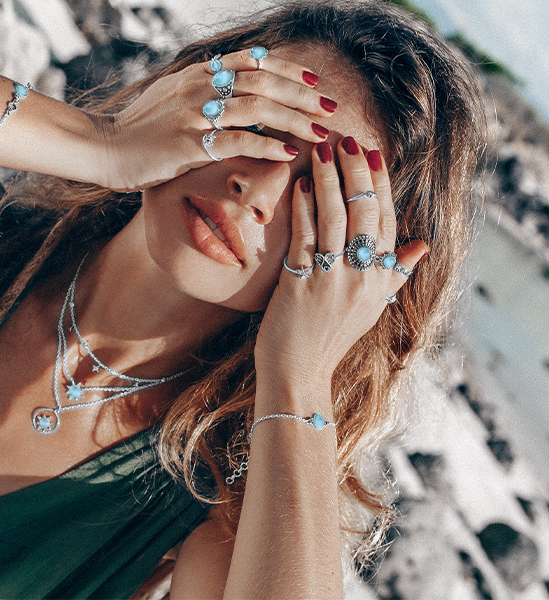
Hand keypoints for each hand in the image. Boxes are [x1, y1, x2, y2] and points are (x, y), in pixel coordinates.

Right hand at [98, 48, 337, 190]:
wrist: (101, 147)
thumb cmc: (135, 130)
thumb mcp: (168, 98)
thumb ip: (198, 92)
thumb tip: (226, 92)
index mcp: (196, 75)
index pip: (252, 62)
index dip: (286, 69)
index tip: (312, 79)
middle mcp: (199, 87)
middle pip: (263, 82)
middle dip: (302, 94)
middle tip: (330, 107)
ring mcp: (193, 114)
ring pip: (258, 108)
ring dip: (294, 119)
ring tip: (319, 131)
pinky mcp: (188, 143)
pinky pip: (238, 140)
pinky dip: (266, 145)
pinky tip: (287, 153)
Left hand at [254, 136, 427, 405]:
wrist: (298, 371)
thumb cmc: (331, 338)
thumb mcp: (372, 307)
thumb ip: (395, 274)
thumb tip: (422, 246)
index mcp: (381, 280)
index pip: (388, 222)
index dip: (381, 185)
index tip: (373, 154)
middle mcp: (362, 278)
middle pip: (365, 213)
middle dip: (358, 172)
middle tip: (349, 140)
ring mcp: (332, 280)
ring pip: (335, 219)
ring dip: (329, 180)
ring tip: (323, 150)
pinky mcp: (300, 283)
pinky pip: (305, 236)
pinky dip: (303, 208)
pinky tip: (300, 184)